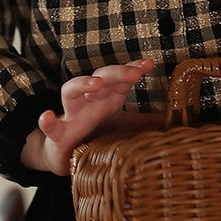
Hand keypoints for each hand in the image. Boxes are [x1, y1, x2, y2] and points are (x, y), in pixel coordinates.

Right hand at [20, 58, 154, 175]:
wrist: (64, 155)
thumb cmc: (95, 135)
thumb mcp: (123, 127)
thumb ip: (144, 122)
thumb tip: (174, 120)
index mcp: (107, 98)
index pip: (121, 77)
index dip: (133, 69)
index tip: (148, 64)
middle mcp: (89, 101)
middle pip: (101, 77)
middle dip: (116, 72)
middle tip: (133, 73)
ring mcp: (72, 115)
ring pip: (71, 91)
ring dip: (83, 84)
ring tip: (96, 84)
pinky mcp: (58, 134)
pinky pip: (50, 127)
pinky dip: (47, 122)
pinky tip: (46, 116)